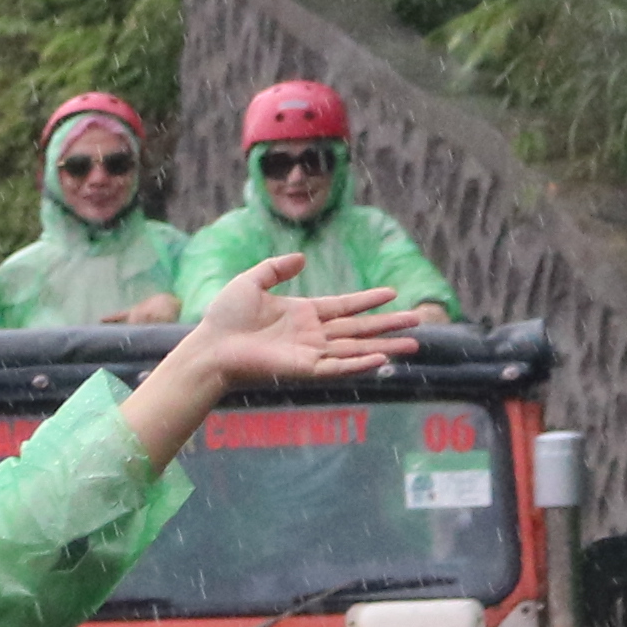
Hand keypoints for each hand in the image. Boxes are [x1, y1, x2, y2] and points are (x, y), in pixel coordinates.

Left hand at [115, 253, 440, 469]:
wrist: (209, 346)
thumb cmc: (224, 318)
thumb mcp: (251, 282)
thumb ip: (275, 268)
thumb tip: (301, 258)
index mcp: (302, 314)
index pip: (344, 306)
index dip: (368, 300)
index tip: (392, 293)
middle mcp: (311, 334)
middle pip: (358, 328)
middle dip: (388, 325)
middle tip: (417, 321)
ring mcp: (310, 352)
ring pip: (356, 348)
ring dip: (385, 346)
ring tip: (414, 344)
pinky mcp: (304, 369)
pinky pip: (338, 367)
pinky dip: (360, 364)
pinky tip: (382, 359)